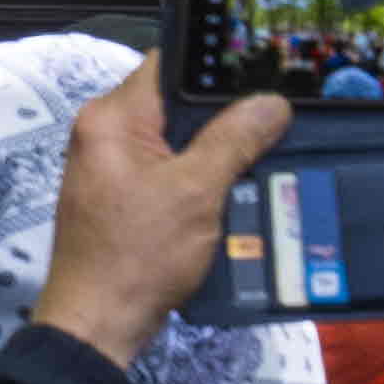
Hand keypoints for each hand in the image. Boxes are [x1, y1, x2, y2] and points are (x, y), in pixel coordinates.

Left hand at [29, 63, 298, 360]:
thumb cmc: (141, 251)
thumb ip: (233, 140)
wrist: (100, 318)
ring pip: (178, 139)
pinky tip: (243, 181)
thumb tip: (271, 100)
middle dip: (226, 111)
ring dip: (220, 147)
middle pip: (175, 103)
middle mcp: (104, 131)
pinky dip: (204, 174)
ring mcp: (112, 165)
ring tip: (275, 146)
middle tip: (283, 113)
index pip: (165, 65)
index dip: (214, 64)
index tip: (264, 66)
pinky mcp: (124, 195)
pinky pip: (171, 169)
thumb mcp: (196, 191)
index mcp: (111, 117)